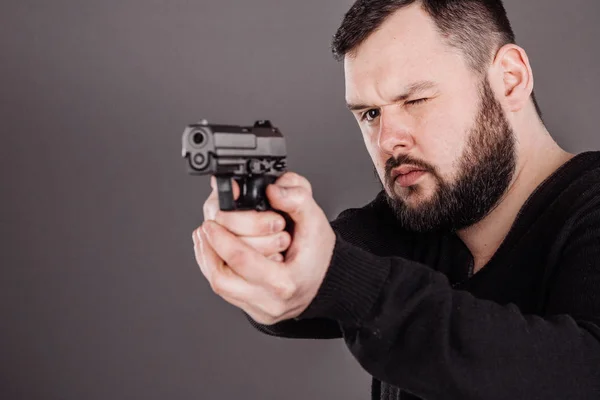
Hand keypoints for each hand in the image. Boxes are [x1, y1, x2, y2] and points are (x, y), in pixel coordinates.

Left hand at [192, 172, 336, 324]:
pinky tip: (214, 251)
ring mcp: (260, 309)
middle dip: (208, 250)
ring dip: (208, 259)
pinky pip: (225, 291)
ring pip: (219, 286)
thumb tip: (271, 190)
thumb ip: (297, 198)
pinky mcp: (253, 310)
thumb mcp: (315, 219)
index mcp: (286, 282)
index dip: (221, 239)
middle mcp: (271, 302)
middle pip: (222, 280)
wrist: (328, 280)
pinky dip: (215, 268)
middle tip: (205, 228)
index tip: (211, 222)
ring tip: (206, 238)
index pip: (242, 260)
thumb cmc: (320, 253)